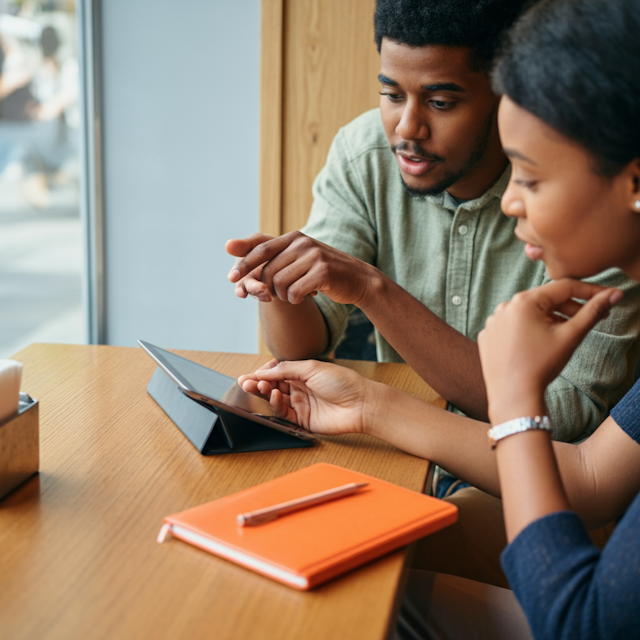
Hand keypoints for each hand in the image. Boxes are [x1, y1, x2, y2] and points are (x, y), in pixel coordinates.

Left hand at [226, 230, 374, 305]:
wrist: (359, 280)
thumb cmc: (324, 272)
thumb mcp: (299, 258)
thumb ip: (271, 253)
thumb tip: (228, 245)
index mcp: (294, 237)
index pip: (261, 249)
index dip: (244, 264)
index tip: (231, 278)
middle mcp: (302, 243)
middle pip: (268, 272)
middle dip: (270, 289)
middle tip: (284, 294)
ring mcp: (313, 256)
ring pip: (279, 284)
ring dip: (285, 296)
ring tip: (298, 293)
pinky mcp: (323, 272)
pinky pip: (294, 292)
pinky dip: (296, 300)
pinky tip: (308, 296)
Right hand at [238, 359, 373, 433]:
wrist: (360, 404)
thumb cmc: (342, 382)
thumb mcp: (312, 367)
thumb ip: (286, 369)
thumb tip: (264, 371)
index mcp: (303, 372)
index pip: (276, 371)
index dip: (263, 373)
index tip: (251, 374)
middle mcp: (300, 387)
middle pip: (273, 386)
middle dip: (259, 383)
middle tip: (246, 382)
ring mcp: (301, 403)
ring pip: (275, 399)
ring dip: (265, 393)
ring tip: (258, 387)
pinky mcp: (303, 420)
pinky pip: (284, 413)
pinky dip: (276, 405)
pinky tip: (274, 397)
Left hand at [478, 279, 622, 422]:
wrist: (514, 396)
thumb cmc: (542, 366)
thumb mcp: (571, 336)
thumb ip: (593, 311)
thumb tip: (614, 294)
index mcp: (524, 301)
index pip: (563, 287)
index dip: (589, 291)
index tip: (607, 297)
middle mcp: (504, 306)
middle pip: (545, 300)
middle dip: (570, 308)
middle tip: (592, 318)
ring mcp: (493, 321)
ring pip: (528, 313)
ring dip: (549, 319)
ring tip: (564, 335)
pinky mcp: (487, 335)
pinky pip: (512, 326)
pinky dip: (527, 330)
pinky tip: (538, 345)